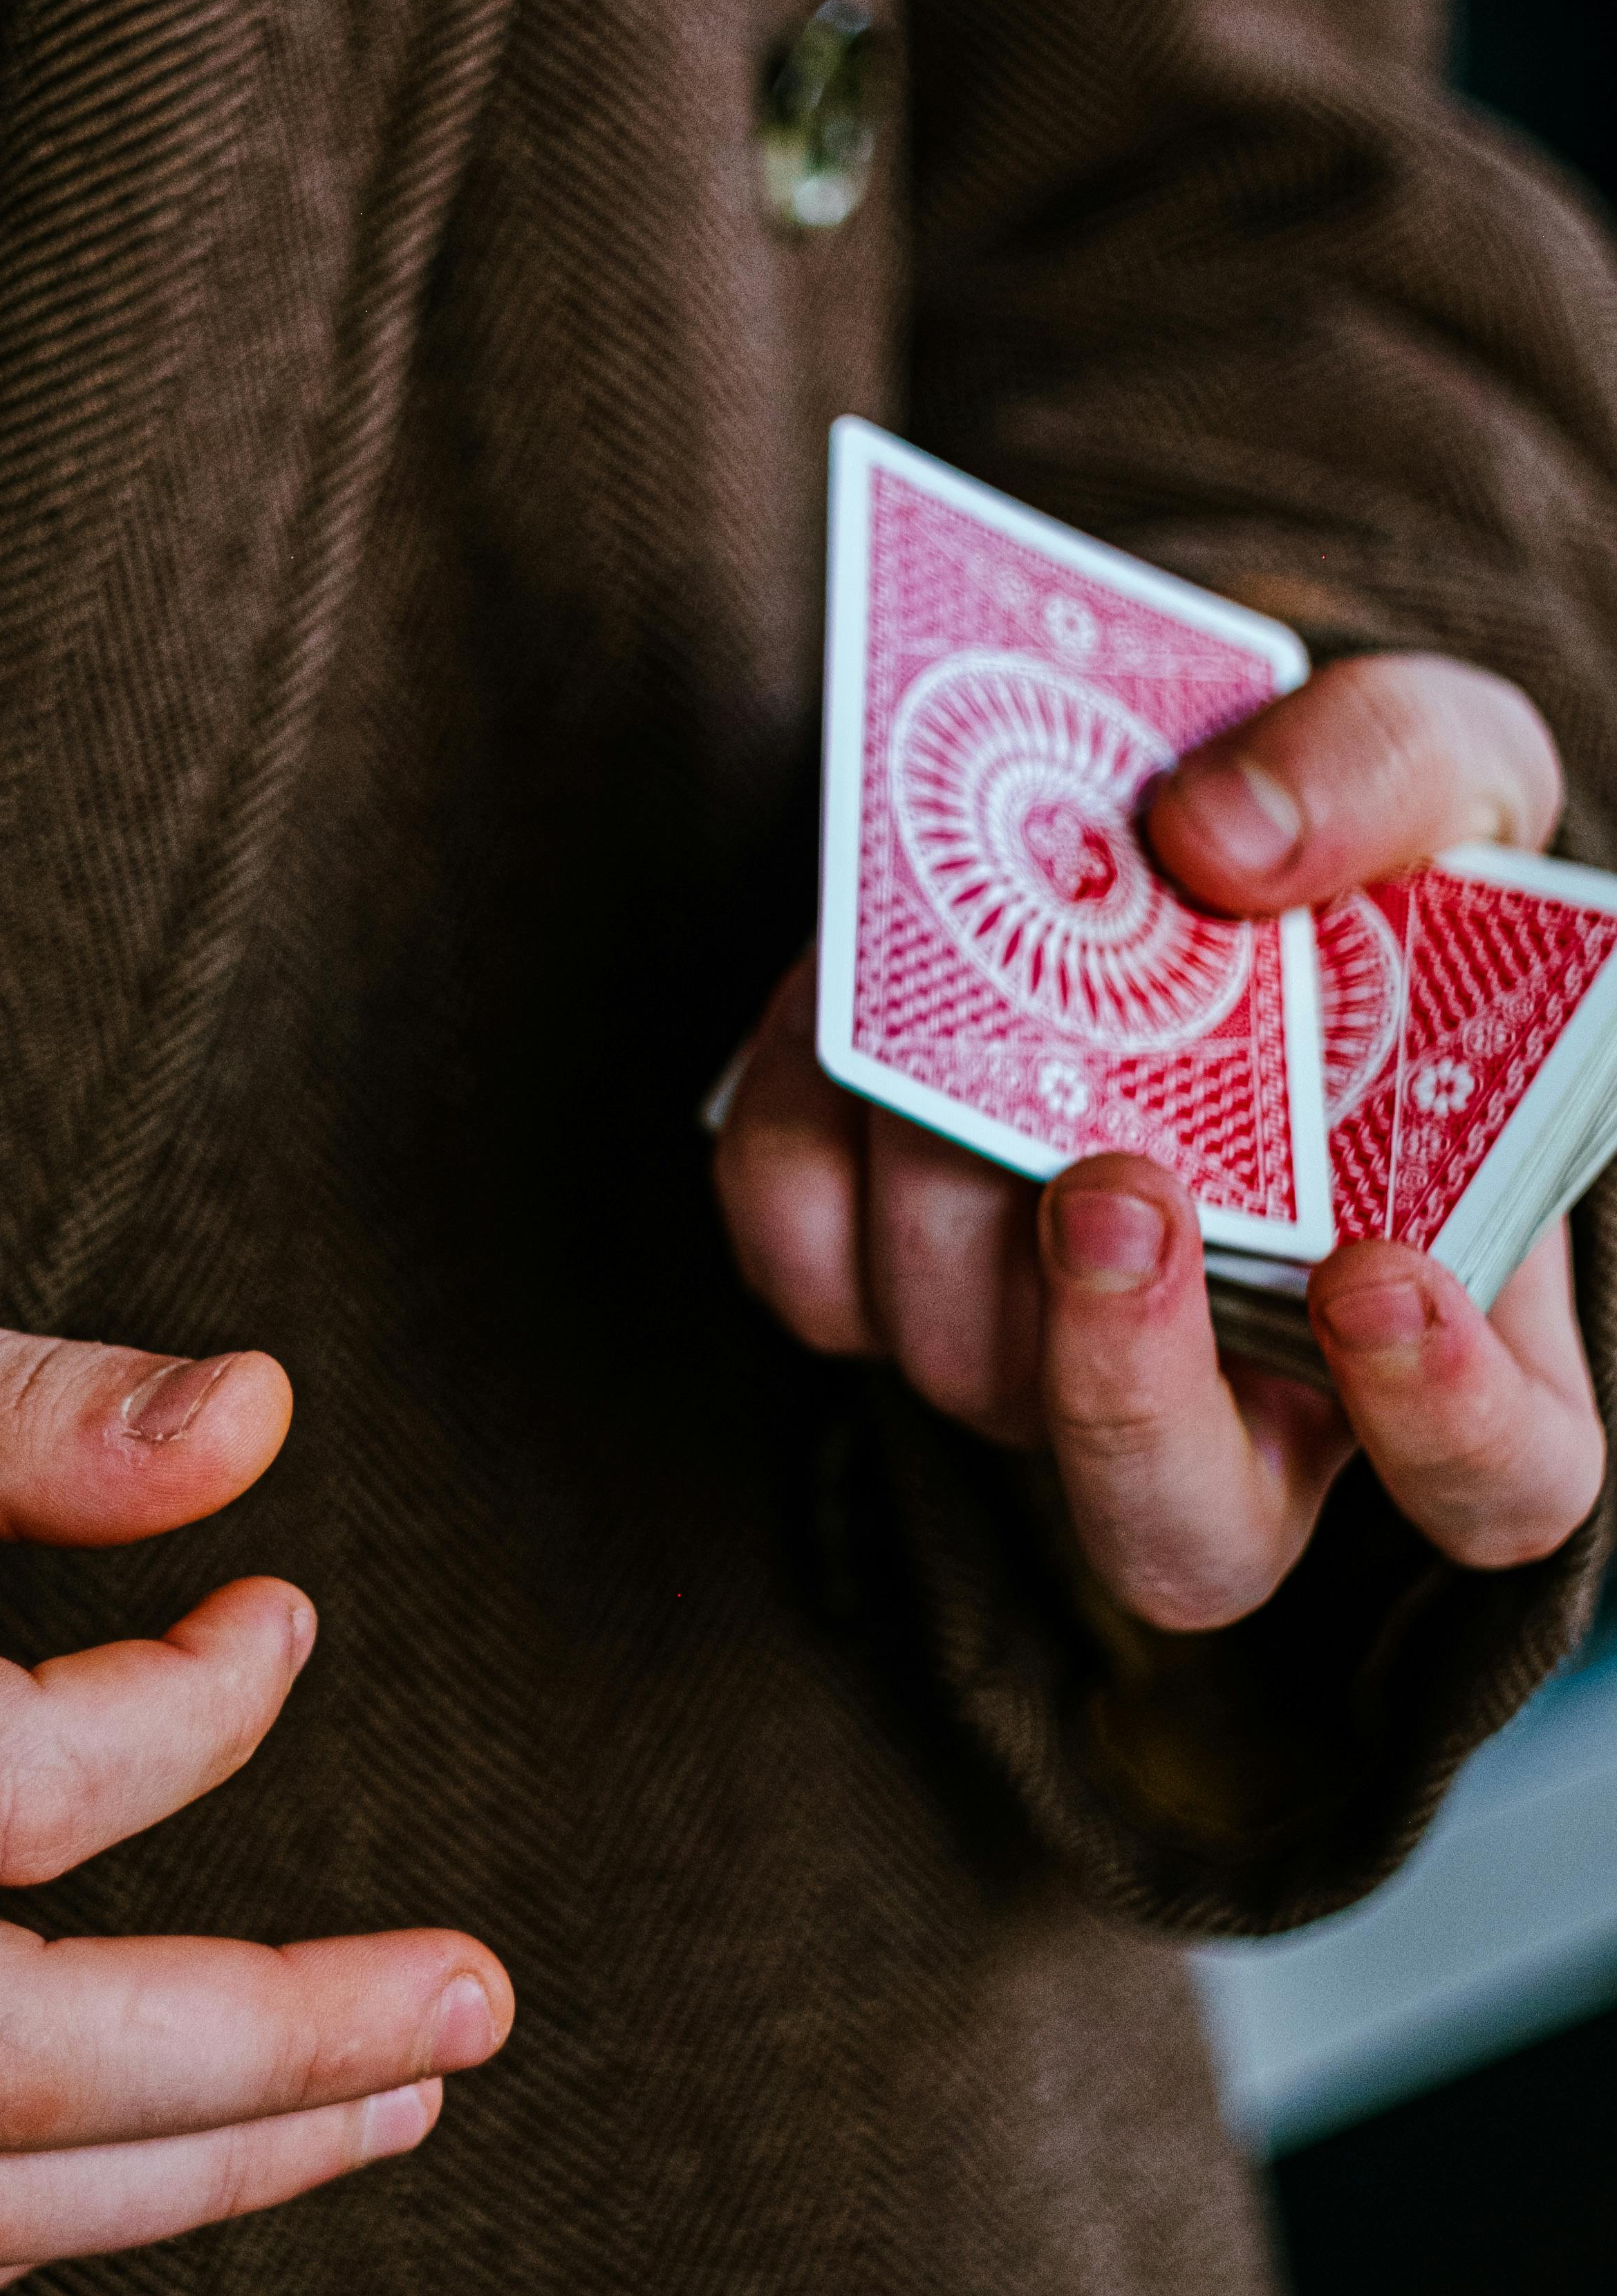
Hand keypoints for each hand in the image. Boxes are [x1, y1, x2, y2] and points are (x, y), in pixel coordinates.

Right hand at [0, 1271, 511, 2295]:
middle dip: (278, 2049)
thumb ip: (15, 1407)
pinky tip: (181, 2154)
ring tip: (392, 2096)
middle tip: (472, 2001)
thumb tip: (255, 1420)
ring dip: (207, 2173)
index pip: (2, 1792)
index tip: (282, 1620)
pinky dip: (44, 2228)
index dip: (202, 1717)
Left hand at [716, 653, 1605, 1629]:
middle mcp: (1231, 1380)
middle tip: (1114, 1194)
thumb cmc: (1345, 836)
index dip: (1445, 1421)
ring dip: (950, 1197)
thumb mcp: (1440, 763)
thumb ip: (1385, 774)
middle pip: (1176, 1532)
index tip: (1380, 1274)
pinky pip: (804, 1270)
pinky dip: (799, 1136)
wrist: (1151, 801)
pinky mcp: (869, 1278)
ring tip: (967, 992)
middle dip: (1124, 1380)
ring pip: (968, 1379)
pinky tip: (840, 998)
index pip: (1496, 1479)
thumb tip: (1216, 845)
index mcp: (1434, 1308)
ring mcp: (1035, 1352)